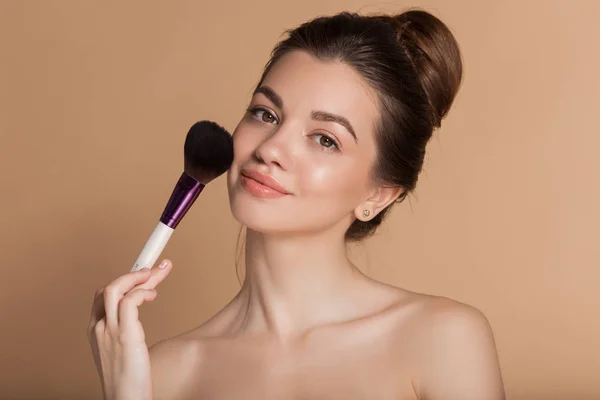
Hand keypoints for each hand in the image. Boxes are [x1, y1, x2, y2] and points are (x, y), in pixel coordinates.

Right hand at [87, 259, 172, 399]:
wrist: (125, 399)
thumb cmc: (128, 379)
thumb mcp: (123, 348)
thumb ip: (127, 328)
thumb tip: (141, 310)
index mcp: (96, 330)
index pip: (104, 295)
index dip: (125, 280)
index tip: (145, 273)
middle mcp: (99, 328)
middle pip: (109, 287)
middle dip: (134, 272)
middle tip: (157, 267)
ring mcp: (110, 331)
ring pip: (115, 289)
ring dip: (137, 276)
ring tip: (156, 274)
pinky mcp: (125, 335)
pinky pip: (129, 302)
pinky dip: (142, 292)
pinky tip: (153, 295)